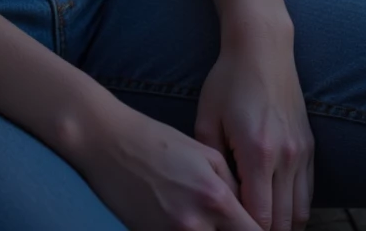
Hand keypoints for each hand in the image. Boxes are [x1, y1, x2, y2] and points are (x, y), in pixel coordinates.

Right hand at [72, 99, 264, 230]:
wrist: (108, 143)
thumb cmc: (157, 141)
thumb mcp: (205, 153)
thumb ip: (234, 185)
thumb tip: (250, 212)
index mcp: (215, 197)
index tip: (258, 226)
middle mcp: (196, 224)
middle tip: (231, 224)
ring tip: (211, 222)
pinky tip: (188, 223)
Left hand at [194, 22, 314, 230]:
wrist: (262, 47)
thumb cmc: (228, 81)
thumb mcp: (207, 119)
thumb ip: (213, 165)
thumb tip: (219, 199)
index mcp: (257, 153)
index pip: (259, 217)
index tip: (230, 229)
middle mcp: (286, 157)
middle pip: (283, 222)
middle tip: (243, 229)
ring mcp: (302, 152)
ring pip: (300, 212)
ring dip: (283, 225)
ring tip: (261, 226)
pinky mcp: (310, 146)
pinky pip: (308, 192)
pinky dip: (296, 207)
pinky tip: (278, 209)